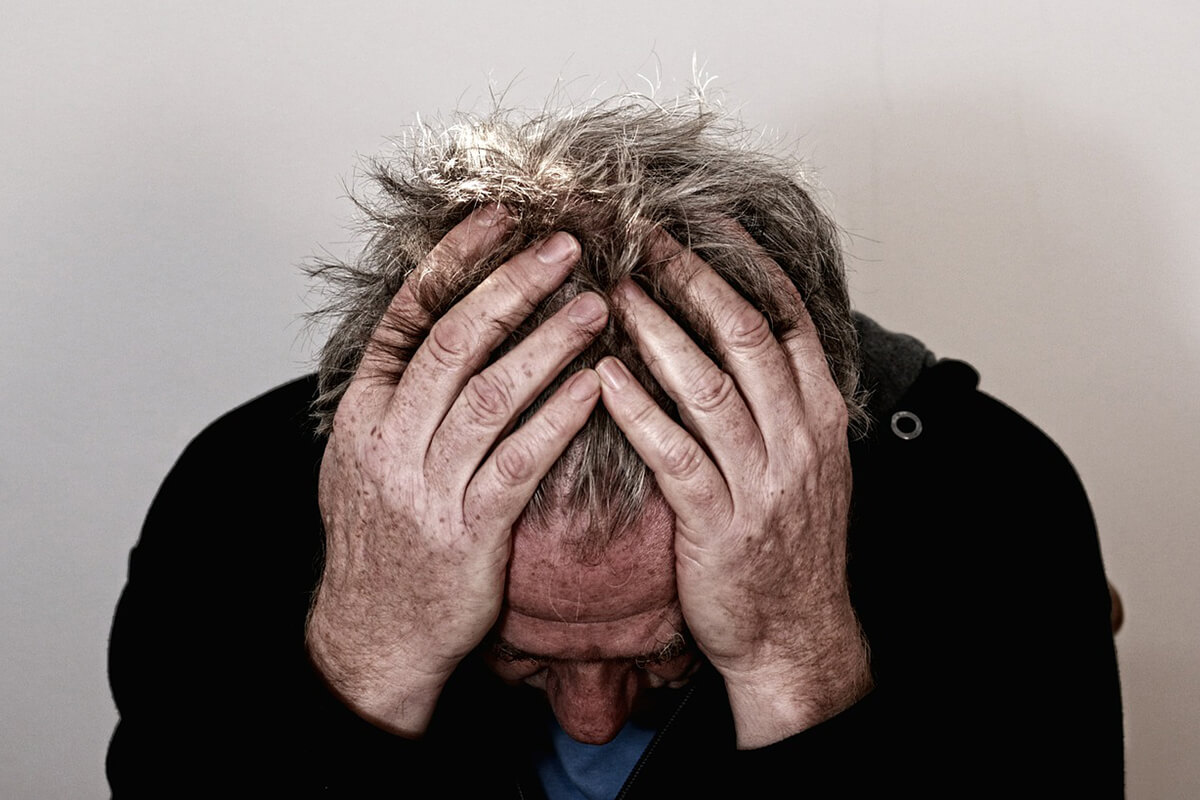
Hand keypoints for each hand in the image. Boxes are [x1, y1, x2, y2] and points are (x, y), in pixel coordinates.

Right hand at [307, 206, 607, 735]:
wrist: (375, 632)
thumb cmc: (382, 539)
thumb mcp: (361, 458)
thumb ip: (395, 394)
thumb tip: (433, 323)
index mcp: (363, 412)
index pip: (407, 315)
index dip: (454, 260)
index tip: (499, 217)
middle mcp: (389, 439)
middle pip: (455, 341)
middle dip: (513, 285)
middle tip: (566, 246)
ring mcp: (427, 485)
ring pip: (492, 394)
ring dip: (548, 343)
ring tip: (597, 305)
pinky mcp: (470, 530)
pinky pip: (521, 462)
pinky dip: (560, 418)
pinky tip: (597, 384)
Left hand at [596, 232, 870, 747]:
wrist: (795, 632)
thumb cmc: (787, 542)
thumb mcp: (807, 462)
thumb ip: (782, 398)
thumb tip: (741, 332)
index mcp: (820, 416)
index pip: (789, 319)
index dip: (746, 264)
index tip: (706, 222)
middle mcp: (798, 439)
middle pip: (746, 337)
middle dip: (695, 279)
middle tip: (646, 238)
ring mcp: (761, 481)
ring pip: (710, 386)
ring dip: (658, 331)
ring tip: (614, 291)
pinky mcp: (718, 523)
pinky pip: (674, 454)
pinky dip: (638, 410)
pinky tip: (603, 376)